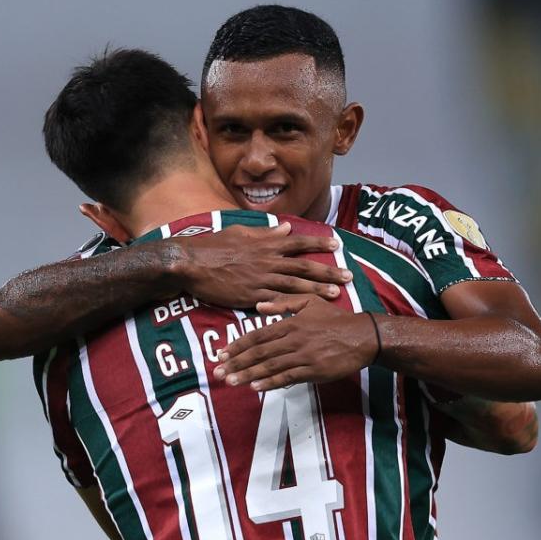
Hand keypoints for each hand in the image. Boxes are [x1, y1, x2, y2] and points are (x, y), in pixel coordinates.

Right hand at [155, 223, 352, 307]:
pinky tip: (308, 311)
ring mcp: (261, 280)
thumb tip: (285, 228)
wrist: (192, 264)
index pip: (298, 242)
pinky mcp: (252, 297)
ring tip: (337, 294)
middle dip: (328, 271)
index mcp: (265, 244)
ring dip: (318, 290)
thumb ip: (265, 232)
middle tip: (349, 276)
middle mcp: (268, 261)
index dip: (319, 244)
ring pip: (296, 285)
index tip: (337, 246)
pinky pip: (277, 302)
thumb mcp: (240, 232)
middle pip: (304, 266)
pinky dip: (294, 306)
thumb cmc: (213, 246)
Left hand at [214, 293, 379, 390]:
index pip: (258, 335)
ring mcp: (304, 356)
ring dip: (248, 374)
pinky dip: (271, 382)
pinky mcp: (314, 370)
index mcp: (291, 322)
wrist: (363, 336)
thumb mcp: (310, 302)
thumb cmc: (336, 319)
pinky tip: (256, 387)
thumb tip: (258, 306)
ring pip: (270, 366)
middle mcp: (294, 339)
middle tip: (217, 372)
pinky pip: (288, 377)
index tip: (222, 353)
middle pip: (259, 352)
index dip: (238, 345)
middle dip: (236, 362)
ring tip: (230, 382)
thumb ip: (284, 302)